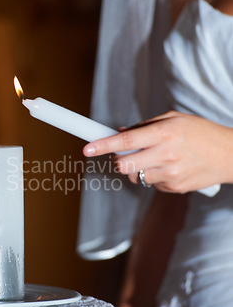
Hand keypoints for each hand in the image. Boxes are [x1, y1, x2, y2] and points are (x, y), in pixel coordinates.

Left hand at [83, 111, 232, 192]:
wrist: (230, 155)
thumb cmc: (201, 133)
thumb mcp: (174, 119)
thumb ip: (145, 125)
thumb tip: (120, 132)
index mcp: (164, 133)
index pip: (126, 141)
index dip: (103, 145)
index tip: (88, 148)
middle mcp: (166, 154)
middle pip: (124, 165)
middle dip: (119, 160)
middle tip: (125, 154)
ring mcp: (170, 173)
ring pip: (136, 176)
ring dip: (137, 168)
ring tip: (155, 158)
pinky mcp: (174, 187)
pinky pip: (151, 183)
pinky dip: (153, 175)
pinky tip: (169, 167)